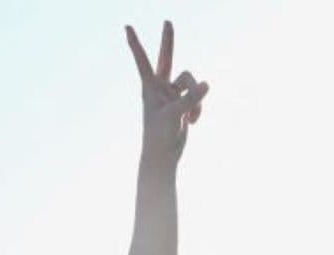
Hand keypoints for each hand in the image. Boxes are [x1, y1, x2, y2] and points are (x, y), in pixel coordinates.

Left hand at [127, 21, 207, 173]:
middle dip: (168, 41)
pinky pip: (198, 96)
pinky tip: (192, 122)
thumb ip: (189, 98)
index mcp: (149, 88)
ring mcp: (172, 94)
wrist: (163, 155)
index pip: (142, 60)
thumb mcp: (173, 116)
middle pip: (167, 58)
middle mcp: (160, 87)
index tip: (127, 27)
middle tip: (167, 21)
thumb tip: (207, 84)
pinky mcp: (183, 102)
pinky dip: (198, 108)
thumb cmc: (159, 136)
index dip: (135, 44)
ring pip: (191, 82)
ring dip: (195, 99)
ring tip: (190, 116)